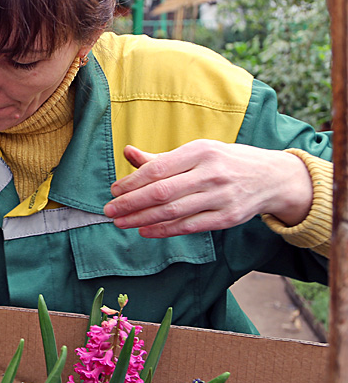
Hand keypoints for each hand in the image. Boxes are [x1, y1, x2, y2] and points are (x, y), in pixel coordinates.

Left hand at [103, 140, 311, 237]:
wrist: (273, 177)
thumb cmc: (226, 162)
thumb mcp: (198, 151)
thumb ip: (162, 158)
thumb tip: (128, 152)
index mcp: (201, 151)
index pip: (158, 168)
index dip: (133, 182)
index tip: (114, 191)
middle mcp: (212, 173)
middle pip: (163, 192)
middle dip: (131, 203)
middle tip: (109, 211)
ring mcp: (222, 197)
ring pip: (174, 212)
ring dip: (142, 219)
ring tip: (121, 222)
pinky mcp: (228, 218)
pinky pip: (189, 226)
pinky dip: (164, 230)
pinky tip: (145, 230)